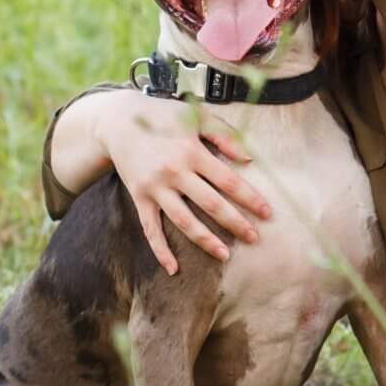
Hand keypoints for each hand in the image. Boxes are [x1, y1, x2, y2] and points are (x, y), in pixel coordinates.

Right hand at [94, 90, 269, 273]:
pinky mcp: (139, 198)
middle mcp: (174, 172)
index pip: (228, 181)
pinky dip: (160, 250)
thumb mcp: (196, 116)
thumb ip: (225, 135)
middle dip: (235, 223)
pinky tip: (173, 269)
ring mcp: (155, 188)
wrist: (118, 120)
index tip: (267, 213)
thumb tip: (249, 158)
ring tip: (224, 255)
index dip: (250, 198)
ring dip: (205, 240)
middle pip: (210, 204)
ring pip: (183, 221)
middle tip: (254, 238)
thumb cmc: (164, 116)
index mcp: (192, 152)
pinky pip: (150, 229)